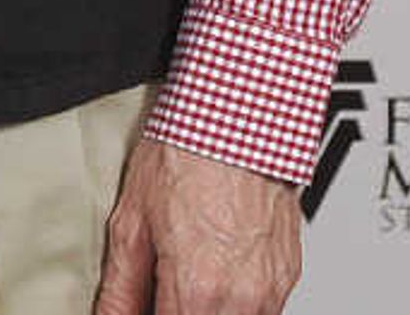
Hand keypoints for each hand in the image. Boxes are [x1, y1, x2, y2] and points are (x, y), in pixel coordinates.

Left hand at [91, 131, 301, 314]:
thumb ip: (121, 287)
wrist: (237, 115)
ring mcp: (271, 287)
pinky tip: (215, 270)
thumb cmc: (188, 153)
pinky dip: (235, 302)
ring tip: (187, 277)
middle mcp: (241, 297)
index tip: (144, 306)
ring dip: (206, 310)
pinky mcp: (288, 274)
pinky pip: (262, 309)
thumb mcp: (132, 221)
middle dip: (179, 311)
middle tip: (161, 289)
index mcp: (197, 288)